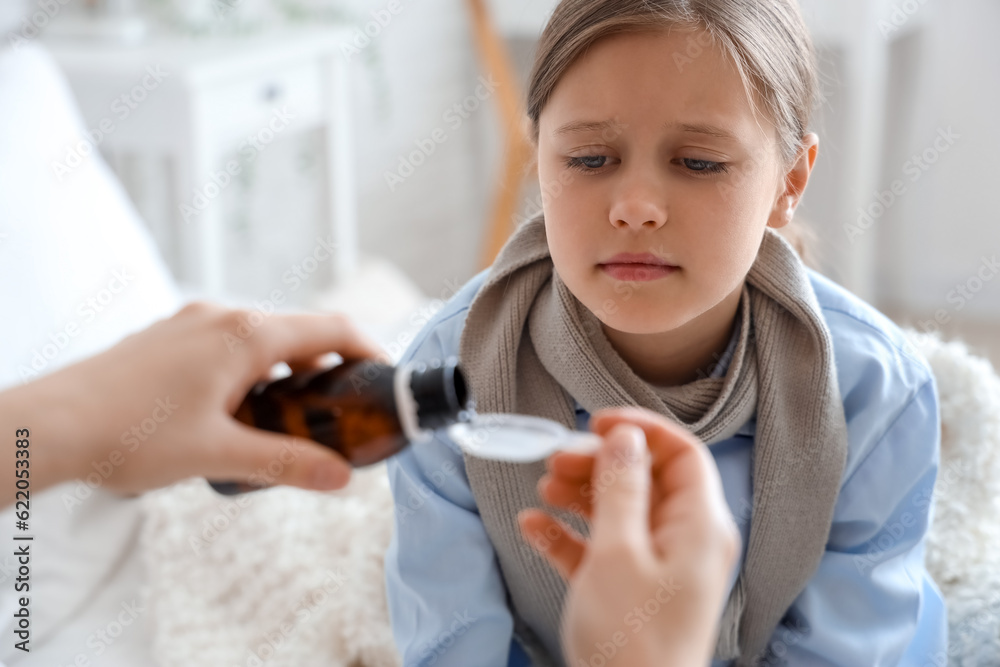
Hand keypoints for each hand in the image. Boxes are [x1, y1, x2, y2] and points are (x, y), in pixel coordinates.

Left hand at [2, 302, 383, 498]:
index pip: (331, 328)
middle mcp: (223, 316)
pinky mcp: (169, 335)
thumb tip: (340, 478)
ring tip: (277, 422)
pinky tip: (228, 413)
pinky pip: (226, 344)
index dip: (369, 350)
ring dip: (281, 373)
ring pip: (259, 341)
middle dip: (323, 371)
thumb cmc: (130, 433)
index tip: (385, 377)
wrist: (51, 424)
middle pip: (296, 334)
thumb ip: (287, 463)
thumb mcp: (220, 454)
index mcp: (246, 335)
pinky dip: (246, 371)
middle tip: (333, 414)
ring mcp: (191, 321)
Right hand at [518, 407, 740, 666]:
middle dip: (598, 463)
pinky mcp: (630, 591)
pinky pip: (601, 548)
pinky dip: (569, 535)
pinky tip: (533, 527)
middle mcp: (684, 542)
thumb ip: (621, 488)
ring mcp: (658, 568)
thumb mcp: (618, 552)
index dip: (641, 430)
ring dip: (579, 494)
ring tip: (543, 488)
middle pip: (644, 479)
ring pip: (619, 511)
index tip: (597, 422)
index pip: (682, 453)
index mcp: (698, 527)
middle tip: (557, 459)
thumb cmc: (632, 639)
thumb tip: (624, 436)